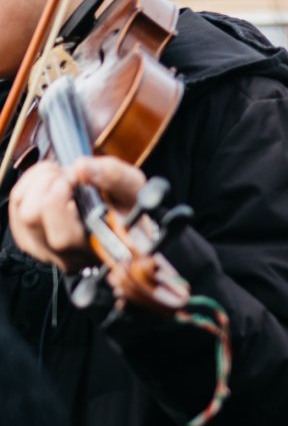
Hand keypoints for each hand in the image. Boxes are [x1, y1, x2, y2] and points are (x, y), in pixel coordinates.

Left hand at [8, 156, 145, 272]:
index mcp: (97, 251)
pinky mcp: (31, 242)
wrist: (126, 223)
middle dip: (46, 182)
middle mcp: (69, 258)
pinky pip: (14, 212)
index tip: (76, 177)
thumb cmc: (131, 210)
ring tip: (59, 176)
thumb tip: (80, 167)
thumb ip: (113, 176)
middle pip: (32, 218)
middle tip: (68, 174)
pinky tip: (48, 183)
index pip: (63, 236)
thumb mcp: (134, 189)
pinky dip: (26, 187)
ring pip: (20, 213)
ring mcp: (46, 252)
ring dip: (35, 183)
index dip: (60, 197)